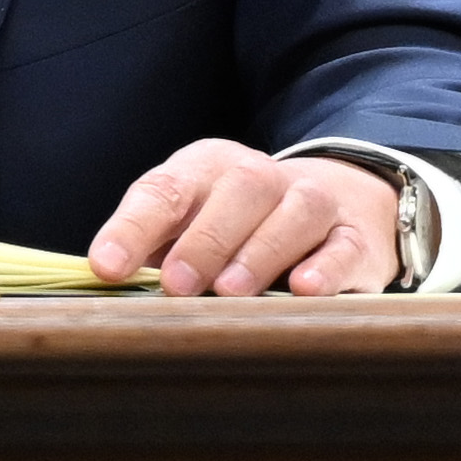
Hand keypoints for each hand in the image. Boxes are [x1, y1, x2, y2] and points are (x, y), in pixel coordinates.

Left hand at [87, 140, 400, 296]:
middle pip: (239, 189)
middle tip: (177, 286)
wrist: (338, 201)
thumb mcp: (192, 222)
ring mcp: (314, 204)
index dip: (133, 227)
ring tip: (231, 291)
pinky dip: (326, 268)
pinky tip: (303, 290)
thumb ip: (153, 248)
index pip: (166, 188)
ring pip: (295, 210)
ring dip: (260, 250)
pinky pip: (344, 246)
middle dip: (205, 238)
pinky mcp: (356, 240)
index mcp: (207, 169)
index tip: (106, 267)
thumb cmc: (241, 225)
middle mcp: (262, 178)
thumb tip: (103, 284)